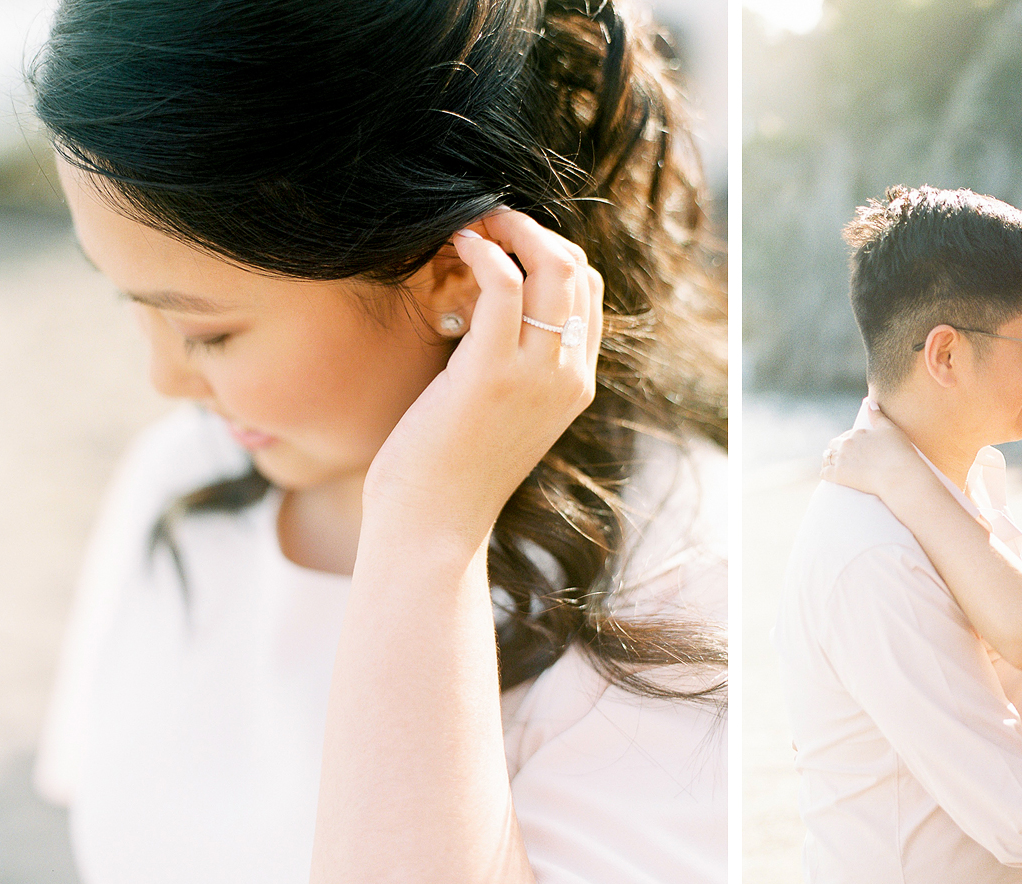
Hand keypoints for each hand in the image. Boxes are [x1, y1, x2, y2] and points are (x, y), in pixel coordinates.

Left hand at [363, 210, 602, 549]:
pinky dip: (483, 250)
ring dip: (512, 228)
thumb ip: (509, 368)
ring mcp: (537, 374)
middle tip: (488, 222)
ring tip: (472, 222)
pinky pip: (503, 285)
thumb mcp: (498, 415)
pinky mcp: (492, 373)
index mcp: (576, 385)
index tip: (505, 242)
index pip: (588, 293)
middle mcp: (568, 376)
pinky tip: (456, 243)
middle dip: (535, 231)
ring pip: (553, 267)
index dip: (550, 253)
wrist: (434, 524)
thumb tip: (482, 318)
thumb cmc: (449, 472)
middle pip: (578, 271)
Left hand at [819, 407, 926, 499]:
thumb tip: (869, 402)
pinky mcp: (838, 475)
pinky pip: (824, 473)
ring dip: (829, 461)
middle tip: (842, 458)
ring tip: (833, 466)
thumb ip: (878, 416)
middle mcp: (847, 444)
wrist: (899, 475)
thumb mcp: (890, 429)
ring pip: (827, 458)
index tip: (853, 448)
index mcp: (858, 433)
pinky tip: (829, 477)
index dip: (849, 441)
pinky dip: (826, 473)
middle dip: (837, 450)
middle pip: (834, 445)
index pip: (847, 435)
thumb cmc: (899, 453)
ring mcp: (841, 459)